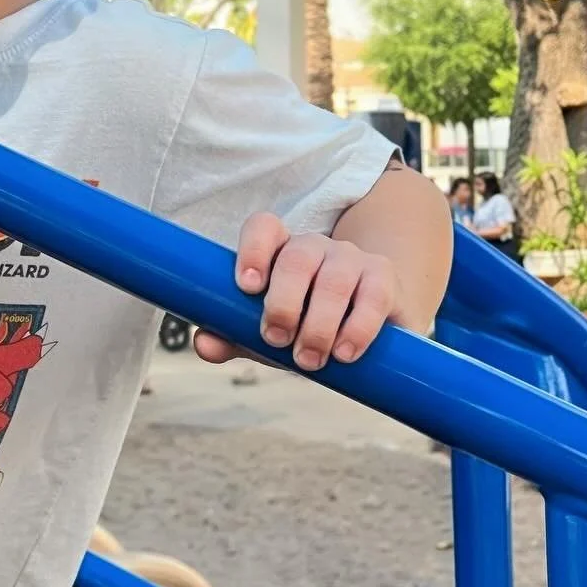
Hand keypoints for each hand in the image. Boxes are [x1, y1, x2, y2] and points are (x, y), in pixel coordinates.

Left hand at [193, 212, 400, 371]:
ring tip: (308, 359)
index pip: (264, 227)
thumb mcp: (266, 330)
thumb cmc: (304, 321)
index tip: (247, 286)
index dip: (253, 250)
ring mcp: (351, 258)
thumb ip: (232, 335)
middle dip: (283, 302)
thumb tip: (203, 345)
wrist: (368, 321)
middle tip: (275, 340)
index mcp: (280, 250)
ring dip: (318, 324)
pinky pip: (373, 296)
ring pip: (333, 280)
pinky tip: (344, 353)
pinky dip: (357, 328)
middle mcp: (314, 247)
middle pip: (297, 258)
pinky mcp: (383, 278)